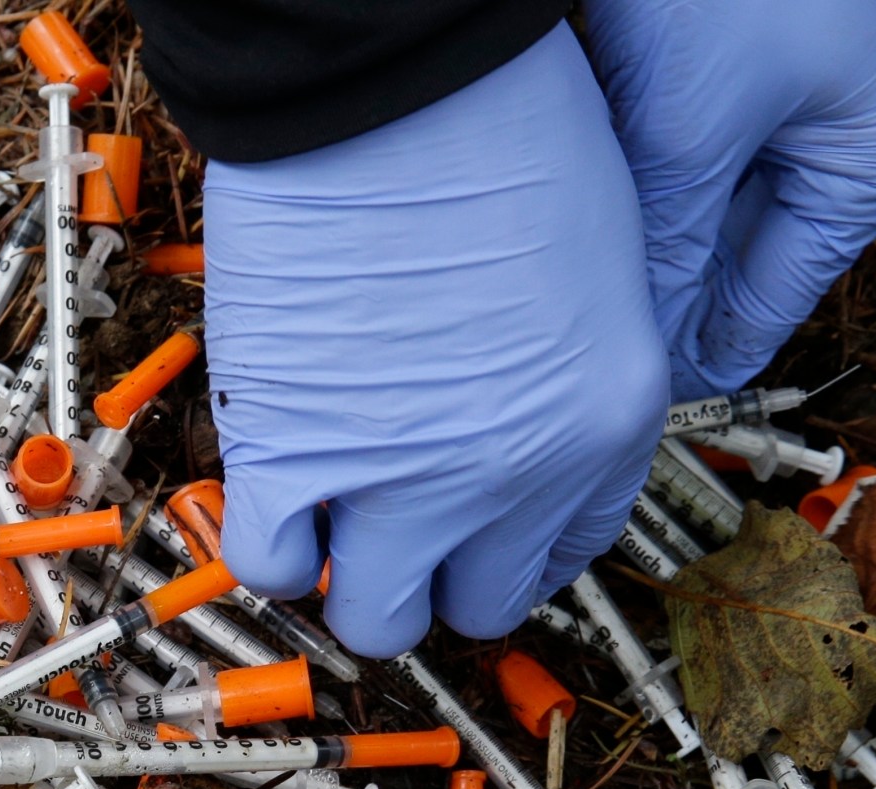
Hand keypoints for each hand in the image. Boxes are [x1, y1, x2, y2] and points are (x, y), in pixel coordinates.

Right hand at [207, 24, 667, 655]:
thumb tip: (499, 404)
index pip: (564, 551)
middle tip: (393, 516)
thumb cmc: (496, 124)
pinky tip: (271, 490)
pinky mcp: (296, 457)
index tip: (476, 524)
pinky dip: (267, 544)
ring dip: (349, 574)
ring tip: (328, 512)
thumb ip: (560, 361)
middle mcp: (515, 476)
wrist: (394, 85)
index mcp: (607, 423)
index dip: (508, 544)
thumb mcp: (596, 256)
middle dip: (434, 568)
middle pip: (475, 604)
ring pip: (376, 615)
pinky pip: (271, 564)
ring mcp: (404, 481)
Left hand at [583, 0, 875, 397]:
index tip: (649, 401)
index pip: (788, 285)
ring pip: (703, 198)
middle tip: (598, 367)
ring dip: (647, 241)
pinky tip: (583, 227)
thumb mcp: (691, 129)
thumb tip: (643, 349)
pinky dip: (638, 183)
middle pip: (743, 245)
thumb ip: (669, 244)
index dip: (712, 348)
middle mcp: (843, 120)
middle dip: (671, 293)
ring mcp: (785, 87)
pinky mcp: (725, 59)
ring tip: (580, 312)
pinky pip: (681, 148)